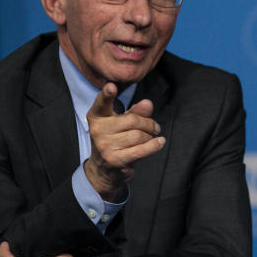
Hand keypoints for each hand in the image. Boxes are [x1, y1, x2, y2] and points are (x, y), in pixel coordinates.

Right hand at [84, 82, 164, 200]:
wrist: (105, 169)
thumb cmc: (115, 140)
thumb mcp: (122, 123)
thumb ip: (135, 111)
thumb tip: (147, 104)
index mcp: (97, 116)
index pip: (102, 103)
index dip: (107, 94)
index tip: (112, 87)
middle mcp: (97, 130)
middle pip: (133, 120)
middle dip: (148, 123)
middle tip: (154, 127)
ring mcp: (105, 146)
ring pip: (139, 136)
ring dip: (150, 137)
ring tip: (151, 138)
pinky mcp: (115, 160)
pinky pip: (141, 150)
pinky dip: (154, 146)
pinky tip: (159, 142)